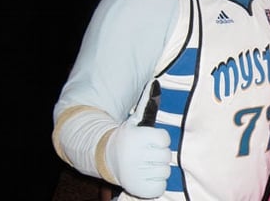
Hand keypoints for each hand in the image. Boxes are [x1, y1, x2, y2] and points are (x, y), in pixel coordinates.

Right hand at [105, 80, 170, 197]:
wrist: (103, 157)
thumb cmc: (127, 137)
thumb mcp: (135, 121)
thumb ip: (147, 104)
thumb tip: (155, 81)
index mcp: (138, 138)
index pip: (165, 139)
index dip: (159, 140)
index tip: (149, 141)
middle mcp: (136, 156)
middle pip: (166, 156)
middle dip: (158, 155)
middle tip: (147, 153)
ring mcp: (137, 173)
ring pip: (164, 172)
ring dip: (157, 170)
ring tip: (145, 164)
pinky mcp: (138, 188)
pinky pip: (160, 187)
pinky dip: (155, 184)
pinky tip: (145, 176)